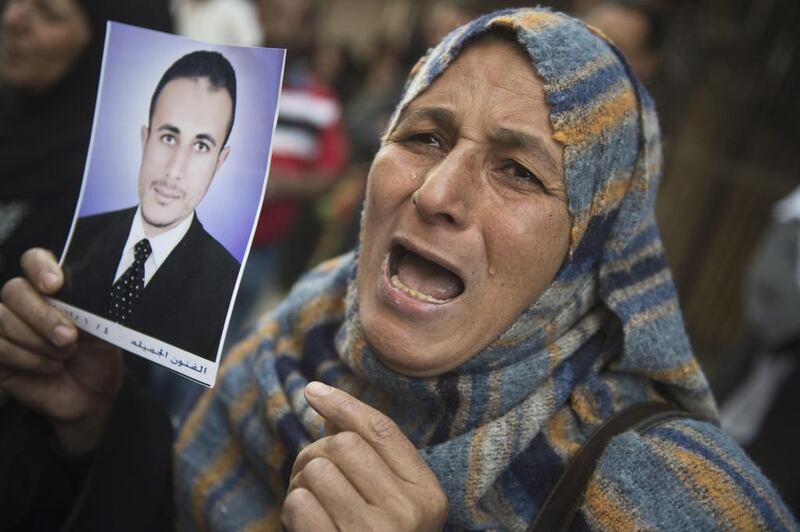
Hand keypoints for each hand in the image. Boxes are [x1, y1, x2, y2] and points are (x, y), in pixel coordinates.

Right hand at [0, 248, 122, 453]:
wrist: (93, 396)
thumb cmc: (99, 356)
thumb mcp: (103, 328)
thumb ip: (89, 305)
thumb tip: (82, 289)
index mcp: (52, 288)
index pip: (33, 260)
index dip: (40, 268)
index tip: (55, 286)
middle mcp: (25, 302)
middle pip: (15, 290)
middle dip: (43, 316)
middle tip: (69, 338)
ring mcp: (7, 326)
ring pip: (2, 318)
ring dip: (37, 340)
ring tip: (65, 356)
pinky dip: (25, 357)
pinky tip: (49, 367)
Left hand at [281, 382, 446, 530]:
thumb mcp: (391, 505)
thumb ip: (368, 459)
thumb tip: (326, 405)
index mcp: (427, 496)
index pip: (381, 431)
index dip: (344, 404)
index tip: (313, 390)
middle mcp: (408, 514)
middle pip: (343, 445)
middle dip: (314, 452)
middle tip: (308, 473)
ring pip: (317, 470)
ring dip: (300, 483)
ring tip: (308, 503)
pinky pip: (298, 503)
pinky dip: (291, 509)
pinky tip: (304, 527)